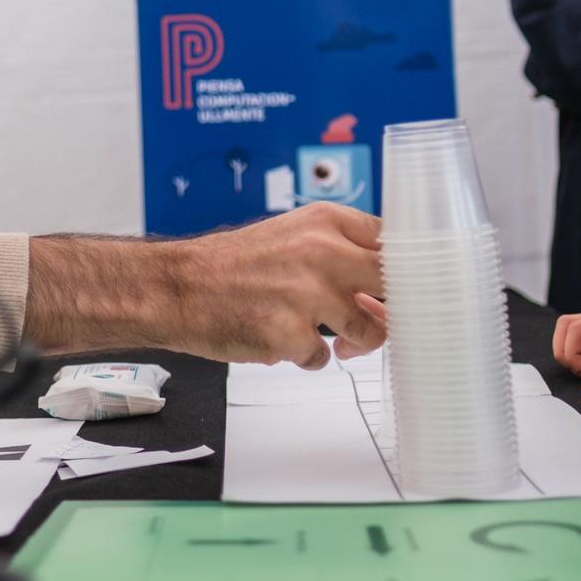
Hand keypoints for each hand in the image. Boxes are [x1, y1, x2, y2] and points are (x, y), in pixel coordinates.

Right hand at [169, 202, 386, 368]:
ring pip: (369, 331)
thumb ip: (337, 249)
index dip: (404, 270)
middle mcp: (322, 252)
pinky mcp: (289, 333)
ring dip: (354, 342)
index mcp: (325, 221)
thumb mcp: (290, 234)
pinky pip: (323, 358)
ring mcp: (308, 294)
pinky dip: (308, 357)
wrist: (176, 287)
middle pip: (393, 286)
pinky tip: (284, 342)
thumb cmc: (229, 265)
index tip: (402, 288)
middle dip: (389, 310)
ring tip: (331, 339)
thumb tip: (383, 282)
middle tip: (374, 319)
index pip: (394, 241)